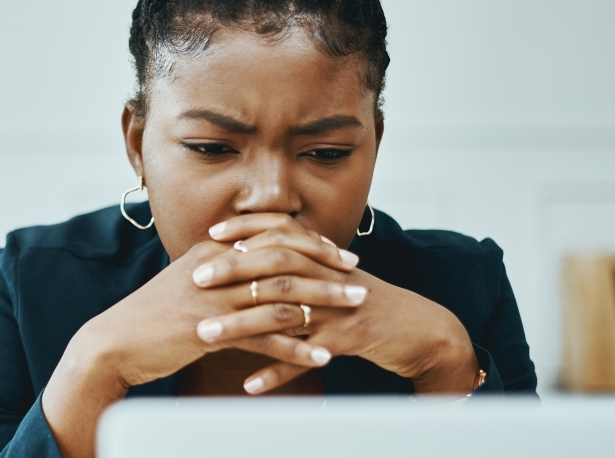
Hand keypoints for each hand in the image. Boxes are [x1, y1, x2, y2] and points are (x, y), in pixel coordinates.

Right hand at [42, 217, 361, 457]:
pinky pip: (265, 338)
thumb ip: (220, 271)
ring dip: (324, 304)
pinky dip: (298, 347)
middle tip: (357, 278)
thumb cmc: (151, 316)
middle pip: (285, 260)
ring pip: (282, 296)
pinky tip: (321, 356)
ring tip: (354, 311)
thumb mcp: (187, 282)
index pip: (271, 236)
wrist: (115, 343)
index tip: (338, 253)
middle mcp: (217, 268)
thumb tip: (252, 266)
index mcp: (213, 251)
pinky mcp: (211, 331)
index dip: (310, 243)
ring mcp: (214, 299)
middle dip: (327, 268)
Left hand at [194, 213, 479, 394]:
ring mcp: (338, 308)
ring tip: (206, 336)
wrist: (417, 328)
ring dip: (242, 326)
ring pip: (284, 312)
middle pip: (276, 266)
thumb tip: (254, 255)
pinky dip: (278, 371)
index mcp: (323, 258)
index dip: (246, 231)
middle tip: (196, 280)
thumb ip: (300, 264)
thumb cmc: (365, 303)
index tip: (210, 235)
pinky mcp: (347, 341)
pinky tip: (251, 384)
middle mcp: (328, 277)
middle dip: (233, 271)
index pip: (280, 233)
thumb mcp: (332, 277)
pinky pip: (306, 357)